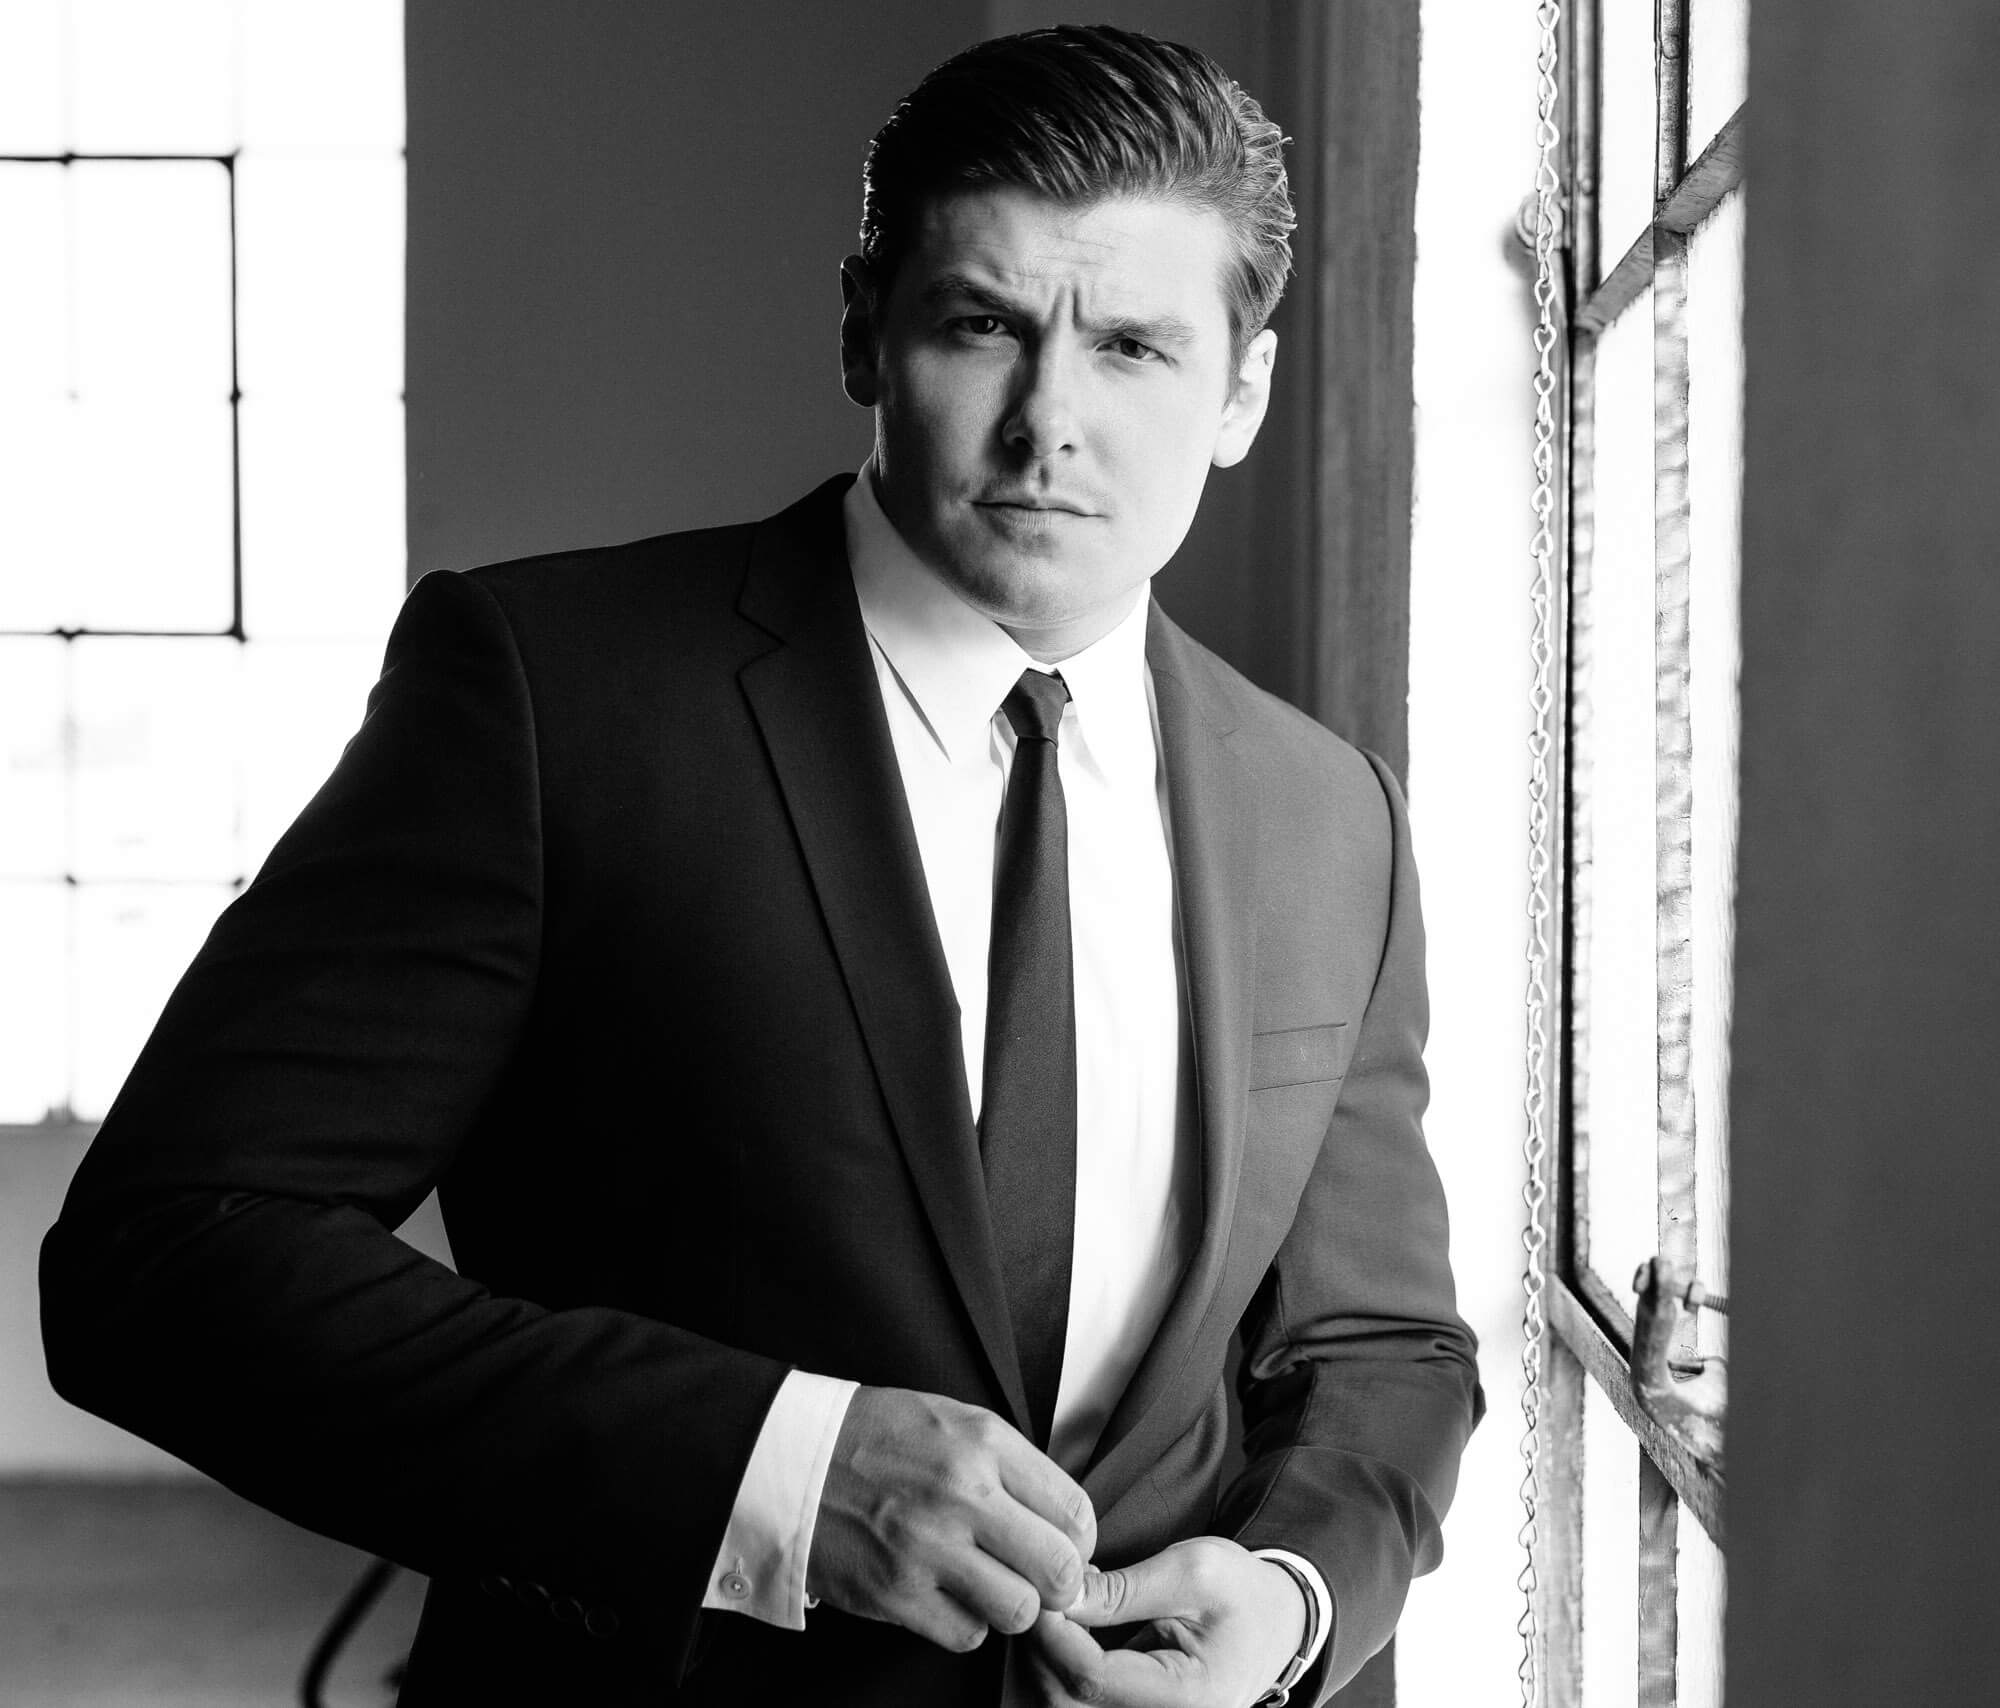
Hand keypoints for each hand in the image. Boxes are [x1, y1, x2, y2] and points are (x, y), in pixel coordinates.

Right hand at [804, 1385, 1096, 1653]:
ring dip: (1011, 1606)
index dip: (1079, 1541)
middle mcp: (962, 1493)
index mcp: (983, 1443)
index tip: (1062, 1546)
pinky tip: (946, 1596)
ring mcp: (927, 1547)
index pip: (1075, 1511)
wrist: (791, 1459)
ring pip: (1020, 1611)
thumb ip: (1011, 1465)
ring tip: (988, 1585)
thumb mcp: (952, 1420)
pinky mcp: (895, 1593)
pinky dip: (965, 1624)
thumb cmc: (876, 1437)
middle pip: (1060, 1569)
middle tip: (1037, 1578)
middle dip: (1058, 1583)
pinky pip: (967, 1635)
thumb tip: (1066, 1523)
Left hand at [1027, 1537, 1307, 1706]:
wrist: (1277, 1620)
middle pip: (1068, 1701)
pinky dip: (1061, 1664)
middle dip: (1042, 1647)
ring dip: (1046, 1656)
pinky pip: (1079, 1700)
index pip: (1093, 1678)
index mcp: (1188, 1697)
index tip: (1042, 1589)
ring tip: (1056, 1605)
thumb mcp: (1191, 1571)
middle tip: (1039, 1592)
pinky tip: (1067, 1625)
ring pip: (1065, 1704)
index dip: (1055, 1634)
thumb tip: (1060, 1596)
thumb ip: (1122, 1589)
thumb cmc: (1242, 1592)